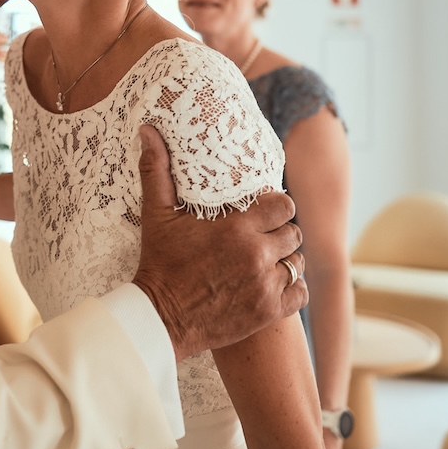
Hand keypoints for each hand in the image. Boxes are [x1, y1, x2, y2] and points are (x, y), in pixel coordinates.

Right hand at [131, 124, 307, 360]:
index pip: (284, 205)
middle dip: (280, 233)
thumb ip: (156, 170)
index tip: (263, 212)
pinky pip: (299, 293)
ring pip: (297, 263)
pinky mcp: (268, 312)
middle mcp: (257, 255)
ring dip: (285, 260)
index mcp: (237, 228)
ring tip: (266, 260)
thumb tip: (148, 130)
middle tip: (262, 237)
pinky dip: (291, 289)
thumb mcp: (156, 215)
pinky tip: (272, 284)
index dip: (276, 207)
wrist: (160, 317)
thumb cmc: (159, 263)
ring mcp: (265, 285)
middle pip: (294, 233)